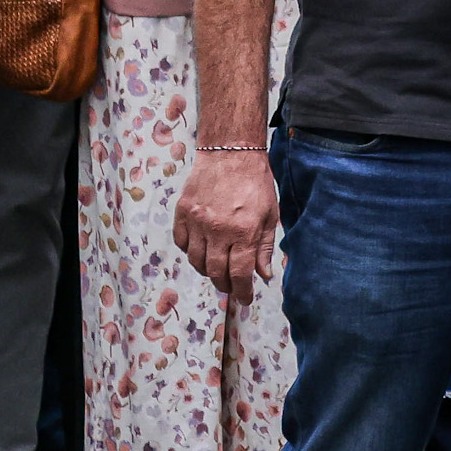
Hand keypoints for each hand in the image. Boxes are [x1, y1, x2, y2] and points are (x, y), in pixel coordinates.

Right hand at [176, 146, 278, 289]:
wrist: (230, 152)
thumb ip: (265, 247)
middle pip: (216, 272)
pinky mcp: (182, 212)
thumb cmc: (255, 182)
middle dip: (225, 286)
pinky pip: (181, 243)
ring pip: (196, 261)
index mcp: (244, 231)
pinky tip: (201, 251)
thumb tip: (264, 276)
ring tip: (217, 270)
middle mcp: (218, 229)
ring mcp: (197, 221)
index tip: (245, 298)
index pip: (240, 274)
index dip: (243, 291)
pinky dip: (190, 252)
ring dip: (207, 271)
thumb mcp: (269, 215)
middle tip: (231, 288)